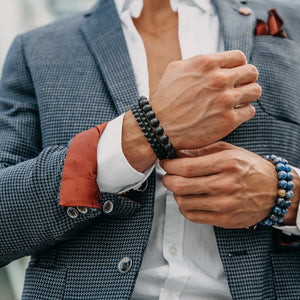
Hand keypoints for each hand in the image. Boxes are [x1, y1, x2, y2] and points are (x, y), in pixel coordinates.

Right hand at [151, 50, 260, 149]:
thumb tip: (214, 61)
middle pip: (251, 72)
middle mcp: (219, 79)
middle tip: (236, 89)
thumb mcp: (175, 69)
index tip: (233, 76)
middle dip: (245, 80)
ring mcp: (225, 100)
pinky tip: (231, 115)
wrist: (158, 127)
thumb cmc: (165, 99)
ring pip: (255, 91)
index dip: (238, 66)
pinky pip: (249, 111)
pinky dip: (243, 113)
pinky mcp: (228, 120)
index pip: (240, 57)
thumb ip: (198, 61)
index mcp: (207, 63)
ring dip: (248, 96)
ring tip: (236, 102)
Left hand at [160, 142, 277, 228]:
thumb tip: (177, 153)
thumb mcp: (229, 151)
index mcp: (227, 163)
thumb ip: (202, 151)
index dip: (170, 165)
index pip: (187, 167)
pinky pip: (193, 216)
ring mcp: (225, 204)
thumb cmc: (250, 168)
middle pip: (181, 185)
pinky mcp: (225, 220)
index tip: (166, 163)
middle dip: (167, 180)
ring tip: (178, 187)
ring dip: (175, 194)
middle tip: (167, 175)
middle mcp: (226, 185)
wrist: (274, 190)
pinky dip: (184, 207)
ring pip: (184, 202)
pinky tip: (187, 199)